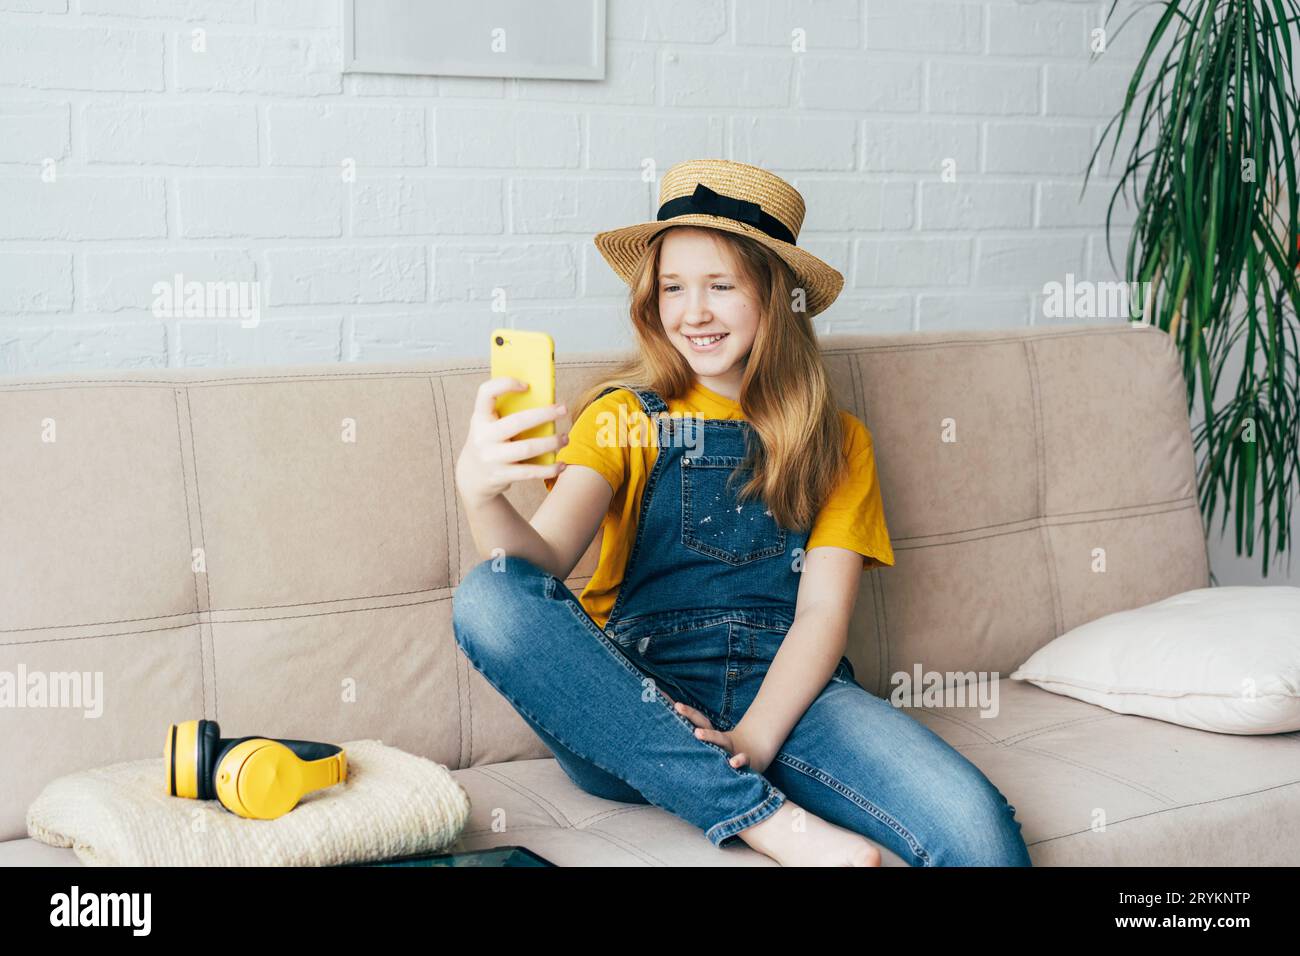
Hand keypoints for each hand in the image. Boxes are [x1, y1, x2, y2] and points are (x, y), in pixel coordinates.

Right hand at [455, 377, 568, 506]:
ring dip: (551, 442)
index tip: (527, 386)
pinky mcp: (501, 475)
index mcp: (480, 418)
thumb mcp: (488, 425)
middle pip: (517, 422)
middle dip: (544, 415)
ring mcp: (491, 458)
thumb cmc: (489, 443)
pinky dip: (549, 469)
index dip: (505, 384)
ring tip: (565, 438)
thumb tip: (543, 400)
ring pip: (527, 448)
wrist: (471, 476)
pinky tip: (561, 464)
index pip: (486, 393)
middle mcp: (483, 437)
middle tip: (563, 410)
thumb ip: (506, 413)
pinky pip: (529, 472)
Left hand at [664, 693, 771, 773]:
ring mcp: (731, 748)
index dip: (683, 710)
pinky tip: (734, 763)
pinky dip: (739, 760)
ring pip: (720, 739)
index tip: (667, 700)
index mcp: (710, 734)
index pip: (695, 719)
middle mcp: (719, 738)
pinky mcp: (744, 760)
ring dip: (709, 735)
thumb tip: (673, 735)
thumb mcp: (712, 747)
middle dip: (690, 714)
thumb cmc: (726, 754)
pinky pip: (742, 759)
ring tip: (697, 733)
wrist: (752, 758)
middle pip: (703, 723)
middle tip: (677, 706)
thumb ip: (697, 741)